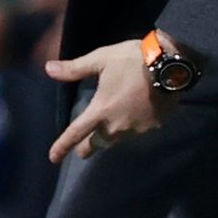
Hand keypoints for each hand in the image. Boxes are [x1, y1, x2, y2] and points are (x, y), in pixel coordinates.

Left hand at [44, 38, 174, 162]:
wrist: (169, 65)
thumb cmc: (131, 60)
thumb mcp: (100, 59)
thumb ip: (74, 69)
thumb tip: (48, 69)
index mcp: (101, 110)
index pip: (76, 133)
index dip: (62, 146)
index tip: (53, 158)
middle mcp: (117, 126)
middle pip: (98, 143)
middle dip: (88, 147)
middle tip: (83, 148)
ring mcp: (137, 129)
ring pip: (117, 140)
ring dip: (108, 138)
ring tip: (105, 132)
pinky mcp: (154, 126)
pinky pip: (135, 132)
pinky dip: (129, 128)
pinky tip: (131, 119)